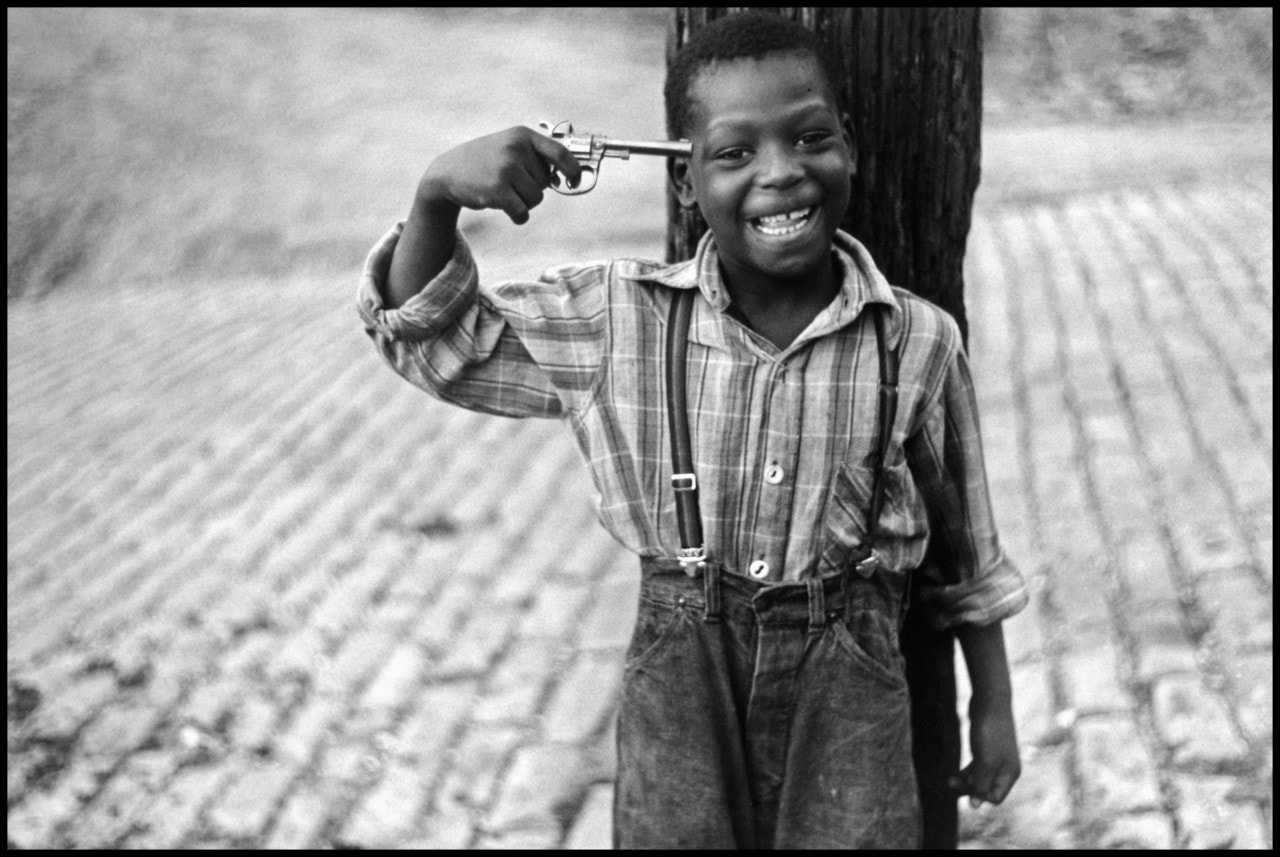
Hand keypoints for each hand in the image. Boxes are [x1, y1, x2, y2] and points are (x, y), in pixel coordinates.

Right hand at [419, 126, 582, 224]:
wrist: (448, 171)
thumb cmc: (486, 161)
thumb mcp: (509, 147)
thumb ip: (536, 157)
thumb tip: (565, 177)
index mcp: (522, 135)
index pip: (560, 152)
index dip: (573, 169)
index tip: (575, 180)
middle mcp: (515, 149)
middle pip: (546, 182)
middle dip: (532, 187)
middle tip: (510, 182)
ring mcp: (506, 168)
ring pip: (536, 199)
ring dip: (524, 202)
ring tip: (504, 192)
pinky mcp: (497, 190)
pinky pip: (523, 212)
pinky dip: (518, 216)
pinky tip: (503, 207)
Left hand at [949, 696, 1020, 806]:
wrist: (989, 701)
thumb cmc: (989, 731)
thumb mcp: (985, 760)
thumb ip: (981, 783)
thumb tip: (975, 806)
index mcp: (1010, 773)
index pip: (995, 797)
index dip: (979, 795)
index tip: (964, 784)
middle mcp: (1006, 768)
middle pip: (987, 789)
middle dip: (969, 789)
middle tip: (950, 784)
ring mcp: (996, 758)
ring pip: (981, 779)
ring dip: (965, 782)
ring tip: (949, 782)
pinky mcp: (986, 748)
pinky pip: (977, 768)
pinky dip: (967, 772)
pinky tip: (956, 773)